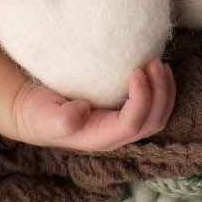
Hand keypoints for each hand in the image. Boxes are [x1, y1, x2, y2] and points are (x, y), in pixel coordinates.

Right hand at [10, 60, 176, 151]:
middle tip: (155, 63)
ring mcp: (124, 125)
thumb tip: (83, 111)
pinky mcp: (125, 112)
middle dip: (161, 93)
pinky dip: (160, 89)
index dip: (142, 99)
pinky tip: (155, 69)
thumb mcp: (43, 117)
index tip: (135, 72)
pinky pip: (153, 106)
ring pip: (158, 115)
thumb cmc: (40, 114)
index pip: (133, 124)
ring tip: (160, 64)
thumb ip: (60, 119)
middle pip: (153, 121)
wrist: (37, 113)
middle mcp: (117, 134)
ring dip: (165, 90)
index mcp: (101, 137)